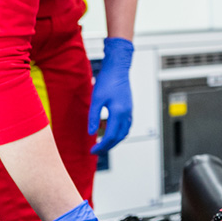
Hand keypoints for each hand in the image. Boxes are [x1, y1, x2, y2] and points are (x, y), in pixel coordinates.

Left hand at [88, 37, 133, 153]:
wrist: (118, 69)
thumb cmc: (107, 81)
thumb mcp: (96, 99)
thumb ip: (93, 117)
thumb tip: (91, 133)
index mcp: (119, 113)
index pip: (111, 136)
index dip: (101, 146)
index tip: (92, 151)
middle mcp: (126, 114)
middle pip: (119, 137)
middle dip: (108, 147)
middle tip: (96, 151)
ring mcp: (129, 111)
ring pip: (124, 133)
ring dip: (115, 141)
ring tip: (103, 144)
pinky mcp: (129, 108)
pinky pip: (126, 126)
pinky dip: (119, 133)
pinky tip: (111, 131)